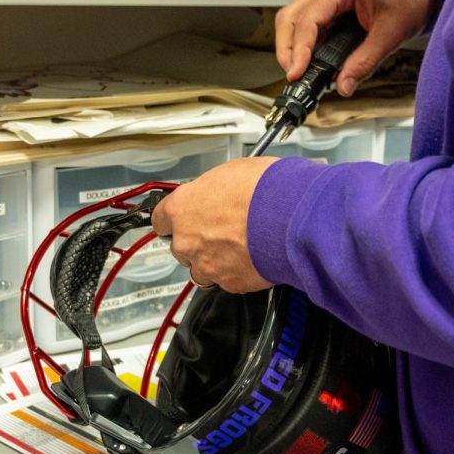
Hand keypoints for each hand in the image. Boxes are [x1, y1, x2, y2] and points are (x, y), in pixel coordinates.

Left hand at [150, 158, 278, 293]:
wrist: (293, 218)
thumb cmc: (266, 189)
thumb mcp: (234, 171)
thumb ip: (216, 189)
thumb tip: (222, 191)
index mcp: (181, 208)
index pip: (160, 219)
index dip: (176, 219)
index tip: (186, 219)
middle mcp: (187, 241)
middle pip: (180, 247)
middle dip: (198, 242)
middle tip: (224, 231)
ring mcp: (206, 265)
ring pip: (202, 269)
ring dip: (215, 261)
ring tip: (240, 249)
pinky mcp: (230, 283)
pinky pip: (228, 281)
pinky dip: (238, 273)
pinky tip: (254, 259)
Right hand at [275, 0, 436, 94]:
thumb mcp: (389, 35)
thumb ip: (364, 62)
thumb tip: (343, 84)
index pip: (308, 19)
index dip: (299, 49)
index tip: (297, 72)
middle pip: (290, 18)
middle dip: (287, 49)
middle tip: (295, 76)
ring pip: (294, 21)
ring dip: (293, 47)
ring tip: (301, 72)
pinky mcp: (330, 6)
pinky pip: (308, 24)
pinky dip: (305, 44)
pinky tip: (312, 61)